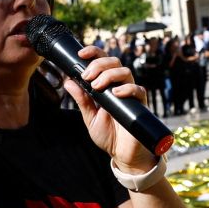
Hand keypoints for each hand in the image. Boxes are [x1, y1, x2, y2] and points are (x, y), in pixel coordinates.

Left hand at [60, 45, 155, 171]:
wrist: (122, 154)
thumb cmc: (108, 135)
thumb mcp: (89, 117)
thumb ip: (81, 100)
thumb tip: (68, 82)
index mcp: (106, 86)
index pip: (102, 61)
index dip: (94, 53)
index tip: (81, 54)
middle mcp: (119, 86)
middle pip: (114, 62)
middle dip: (99, 64)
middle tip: (88, 76)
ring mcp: (130, 95)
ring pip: (125, 71)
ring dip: (109, 75)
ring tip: (97, 86)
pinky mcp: (140, 105)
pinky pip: (138, 90)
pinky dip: (127, 89)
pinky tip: (115, 93)